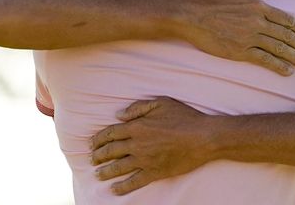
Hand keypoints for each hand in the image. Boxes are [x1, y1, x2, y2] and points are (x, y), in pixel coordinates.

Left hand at [89, 97, 212, 194]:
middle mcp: (137, 144)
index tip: (91, 143)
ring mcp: (145, 160)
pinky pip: (134, 182)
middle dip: (98, 155)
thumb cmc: (184, 117)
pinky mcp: (155, 172)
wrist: (203, 138)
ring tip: (98, 174)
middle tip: (92, 159)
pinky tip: (115, 189)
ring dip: (105, 172)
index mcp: (137, 126)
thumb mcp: (161, 103)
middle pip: (111, 151)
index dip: (98, 139)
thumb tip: (119, 115)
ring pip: (118, 167)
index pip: (110, 133)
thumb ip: (138, 108)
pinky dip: (122, 187)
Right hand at [179, 0, 294, 75]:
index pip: (288, 20)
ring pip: (279, 49)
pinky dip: (278, 66)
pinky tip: (288, 71)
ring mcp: (250, 38)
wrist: (190, 16)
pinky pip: (264, 60)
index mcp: (259, 6)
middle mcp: (258, 22)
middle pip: (288, 36)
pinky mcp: (240, 51)